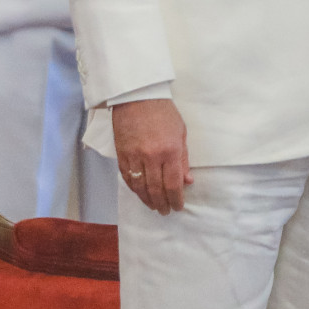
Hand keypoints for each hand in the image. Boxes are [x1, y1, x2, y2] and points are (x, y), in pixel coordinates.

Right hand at [113, 98, 192, 213]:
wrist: (137, 97)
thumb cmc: (163, 112)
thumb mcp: (181, 133)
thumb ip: (183, 159)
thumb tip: (187, 181)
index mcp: (170, 151)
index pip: (173, 184)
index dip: (176, 199)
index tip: (178, 207)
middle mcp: (152, 157)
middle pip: (156, 190)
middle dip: (162, 204)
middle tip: (165, 211)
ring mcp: (134, 157)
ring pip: (140, 187)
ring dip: (147, 200)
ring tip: (154, 207)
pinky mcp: (122, 155)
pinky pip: (127, 178)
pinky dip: (134, 189)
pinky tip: (140, 194)